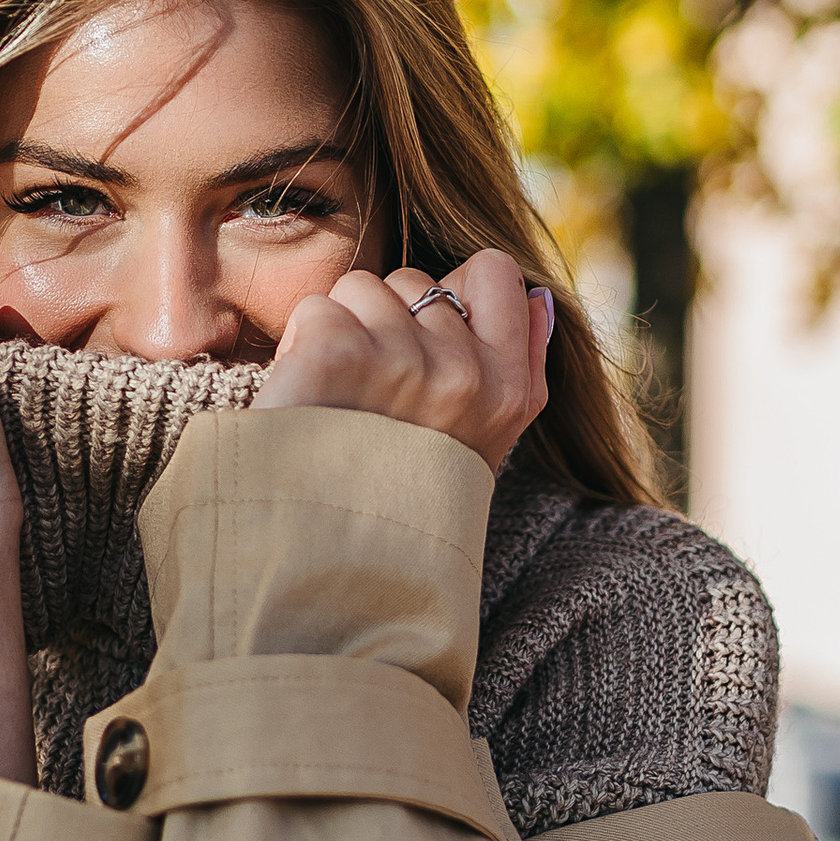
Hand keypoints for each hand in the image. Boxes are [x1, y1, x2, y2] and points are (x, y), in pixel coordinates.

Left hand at [252, 249, 553, 476]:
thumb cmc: (405, 499)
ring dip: (339, 331)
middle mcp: (464, 375)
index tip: (427, 344)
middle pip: (413, 282)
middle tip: (372, 396)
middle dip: (385, 323)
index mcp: (507, 392)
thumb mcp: (486, 442)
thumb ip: (521, 365)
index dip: (452, 295)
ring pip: (360, 289)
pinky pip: (317, 309)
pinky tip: (307, 399)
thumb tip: (540, 301)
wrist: (331, 565)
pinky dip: (299, 348)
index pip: (494, 274)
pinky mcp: (339, 357)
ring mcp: (403, 364)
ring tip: (338, 400)